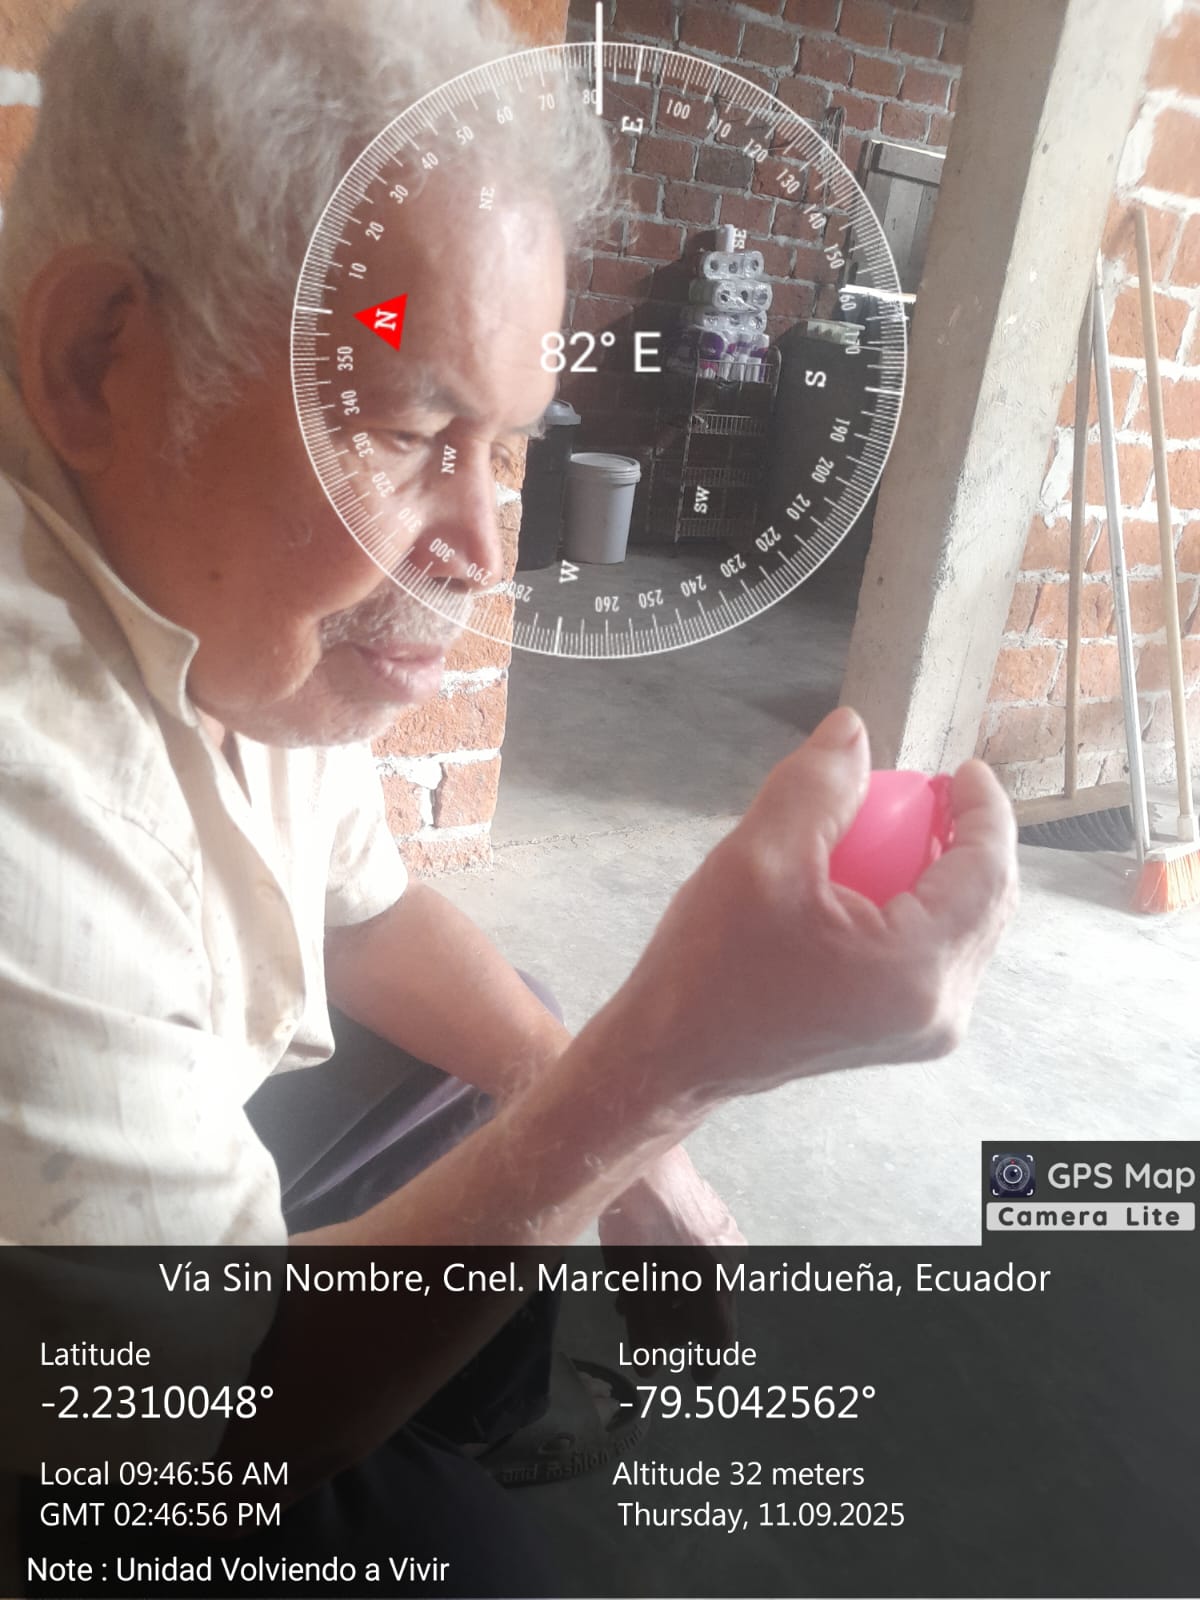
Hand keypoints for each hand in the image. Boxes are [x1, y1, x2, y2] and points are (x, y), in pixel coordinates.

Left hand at [599, 1147, 742, 1351]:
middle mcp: (731, 1262)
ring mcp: (727, 1234)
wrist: (643, 1160)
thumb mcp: (635, 1285)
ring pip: (704, 1280)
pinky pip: (703, 1254)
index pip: (720, 1338)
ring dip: (675, 1297)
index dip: (709, 1363)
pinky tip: (649, 1268)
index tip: (699, 1377)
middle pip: (710, 1309)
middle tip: (648, 1331)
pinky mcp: (717, 1213)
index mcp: (715, 1285)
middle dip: (679, 1325)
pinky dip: (681, 1270)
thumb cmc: (637, 1225)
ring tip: (635, 1300)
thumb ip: (647, 1331)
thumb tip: (653, 1370)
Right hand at [606, 707, 1017, 1108]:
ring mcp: (922, 1028)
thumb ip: (817, 784)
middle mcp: (938, 1009)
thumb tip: (855, 731)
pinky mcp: (899, 1032)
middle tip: (928, 792)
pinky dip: (917, 907)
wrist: (675, 1053)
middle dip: (966, 839)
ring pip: (964, 928)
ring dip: (941, 872)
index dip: (984, 810)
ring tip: (899, 827)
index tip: (961, 769)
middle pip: (987, 902)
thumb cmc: (710, 966)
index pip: (989, 872)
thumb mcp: (759, 856)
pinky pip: (935, 953)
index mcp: (917, 968)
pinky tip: (875, 877)